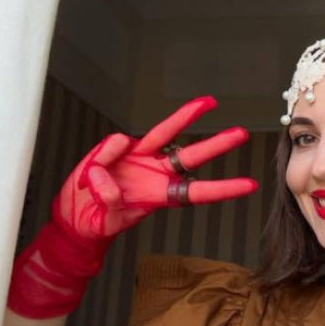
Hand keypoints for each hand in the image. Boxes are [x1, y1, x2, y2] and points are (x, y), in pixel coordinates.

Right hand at [55, 96, 256, 238]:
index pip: (198, 191)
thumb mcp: (101, 223)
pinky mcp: (119, 149)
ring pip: (167, 133)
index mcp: (159, 196)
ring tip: (208, 103)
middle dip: (218, 145)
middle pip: (192, 156)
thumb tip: (111, 185)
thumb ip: (108, 205)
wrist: (74, 214)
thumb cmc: (94, 221)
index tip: (250, 185)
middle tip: (242, 133)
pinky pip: (116, 142)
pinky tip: (93, 173)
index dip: (224, 188)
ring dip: (187, 117)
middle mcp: (155, 173)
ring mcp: (139, 158)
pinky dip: (106, 154)